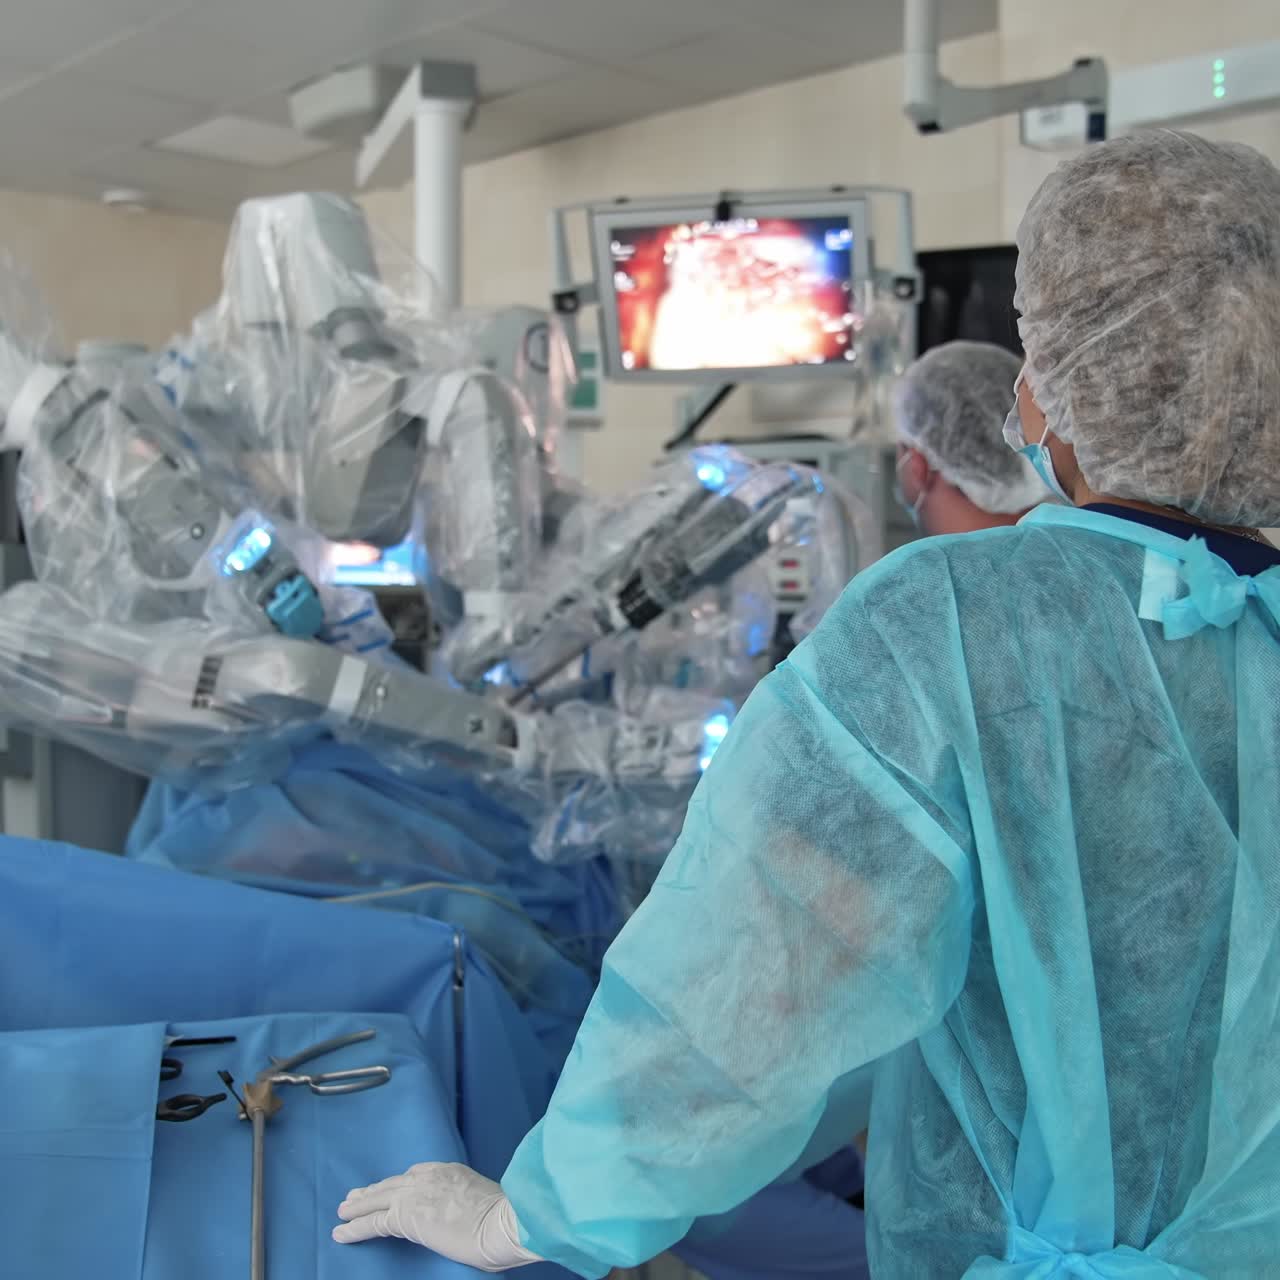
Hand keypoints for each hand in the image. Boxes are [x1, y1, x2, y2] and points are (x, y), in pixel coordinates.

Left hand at [333, 1162, 541, 1272]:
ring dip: (358, 1206)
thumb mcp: (483, 1202)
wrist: (503, 1220)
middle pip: (392, 1183)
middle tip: (354, 1196)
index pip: (416, 1174)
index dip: (399, 1184)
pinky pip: (372, 1222)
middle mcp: (428, 1177)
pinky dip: (354, 1227)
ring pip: (377, 1199)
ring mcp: (415, 1195)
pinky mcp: (405, 1217)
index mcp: (449, 1172)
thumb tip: (465, 1220)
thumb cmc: (504, 1219)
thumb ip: (466, 1204)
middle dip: (373, 1190)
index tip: (390, 1188)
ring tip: (342, 1212)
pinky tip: (341, 1233)